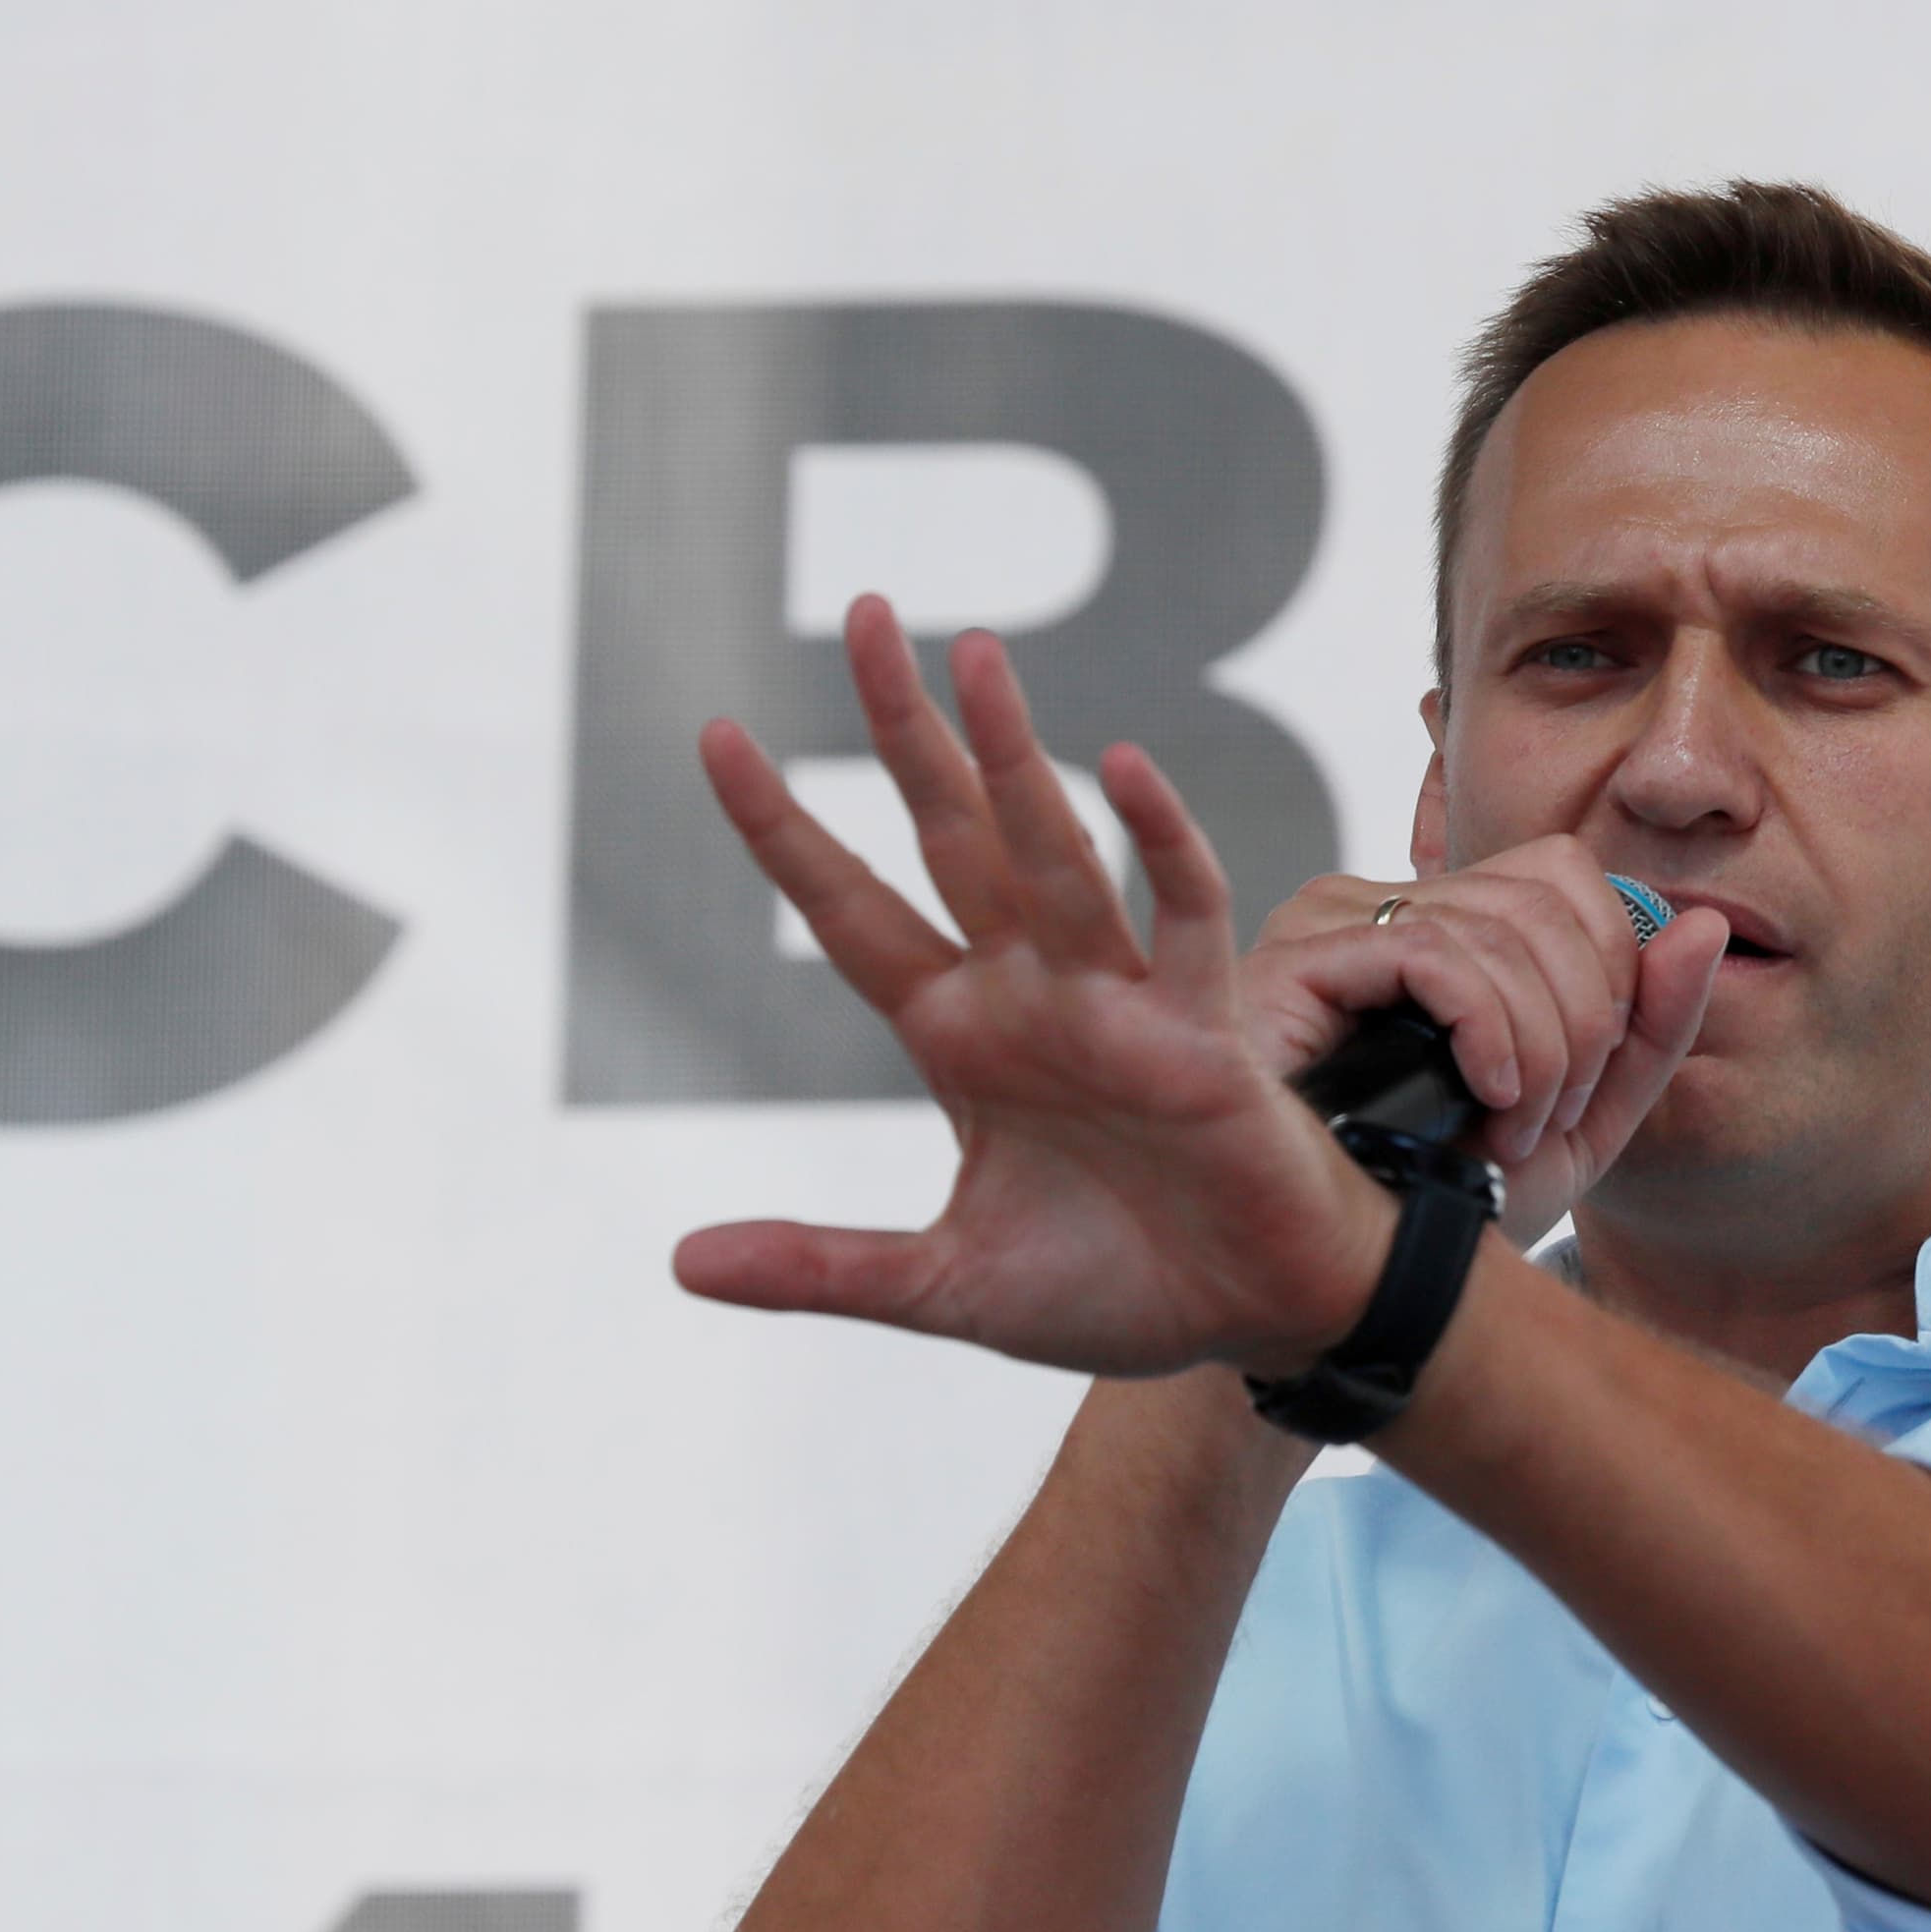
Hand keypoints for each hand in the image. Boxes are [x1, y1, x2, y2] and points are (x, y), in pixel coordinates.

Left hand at [670, 595, 1395, 1380]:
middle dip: (905, 732)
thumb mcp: (944, 1286)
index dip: (785, 831)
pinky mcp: (1202, 1031)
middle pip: (950, 837)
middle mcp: (1031, 995)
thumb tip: (682, 1263)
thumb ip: (824, 1266)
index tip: (716, 735)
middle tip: (864, 612)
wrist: (1248, 1319)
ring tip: (973, 652)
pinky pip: (1182, 918)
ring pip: (1052, 855)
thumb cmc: (1117, 1288)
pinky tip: (1122, 768)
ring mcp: (1116, 1001)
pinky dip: (1159, 844)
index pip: (852, 911)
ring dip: (1014, 757)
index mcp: (961, 1038)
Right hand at [1238, 844, 1728, 1241]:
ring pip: (1495, 928)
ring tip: (1512, 1130)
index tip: (1590, 1078)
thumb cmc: (1444, 1204)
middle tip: (1553, 1117)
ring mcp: (1329, 924)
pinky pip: (1430, 952)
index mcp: (1438, 923)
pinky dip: (1486, 1028)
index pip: (1562, 874)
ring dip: (1538, 1046)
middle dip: (1583, 1019)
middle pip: (1541, 899)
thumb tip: (1708, 926)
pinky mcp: (1296, 962)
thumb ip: (1651, 1029)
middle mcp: (1378, 905)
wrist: (1350, 1291)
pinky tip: (1486, 1098)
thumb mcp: (1581, 1122)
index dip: (1612, 967)